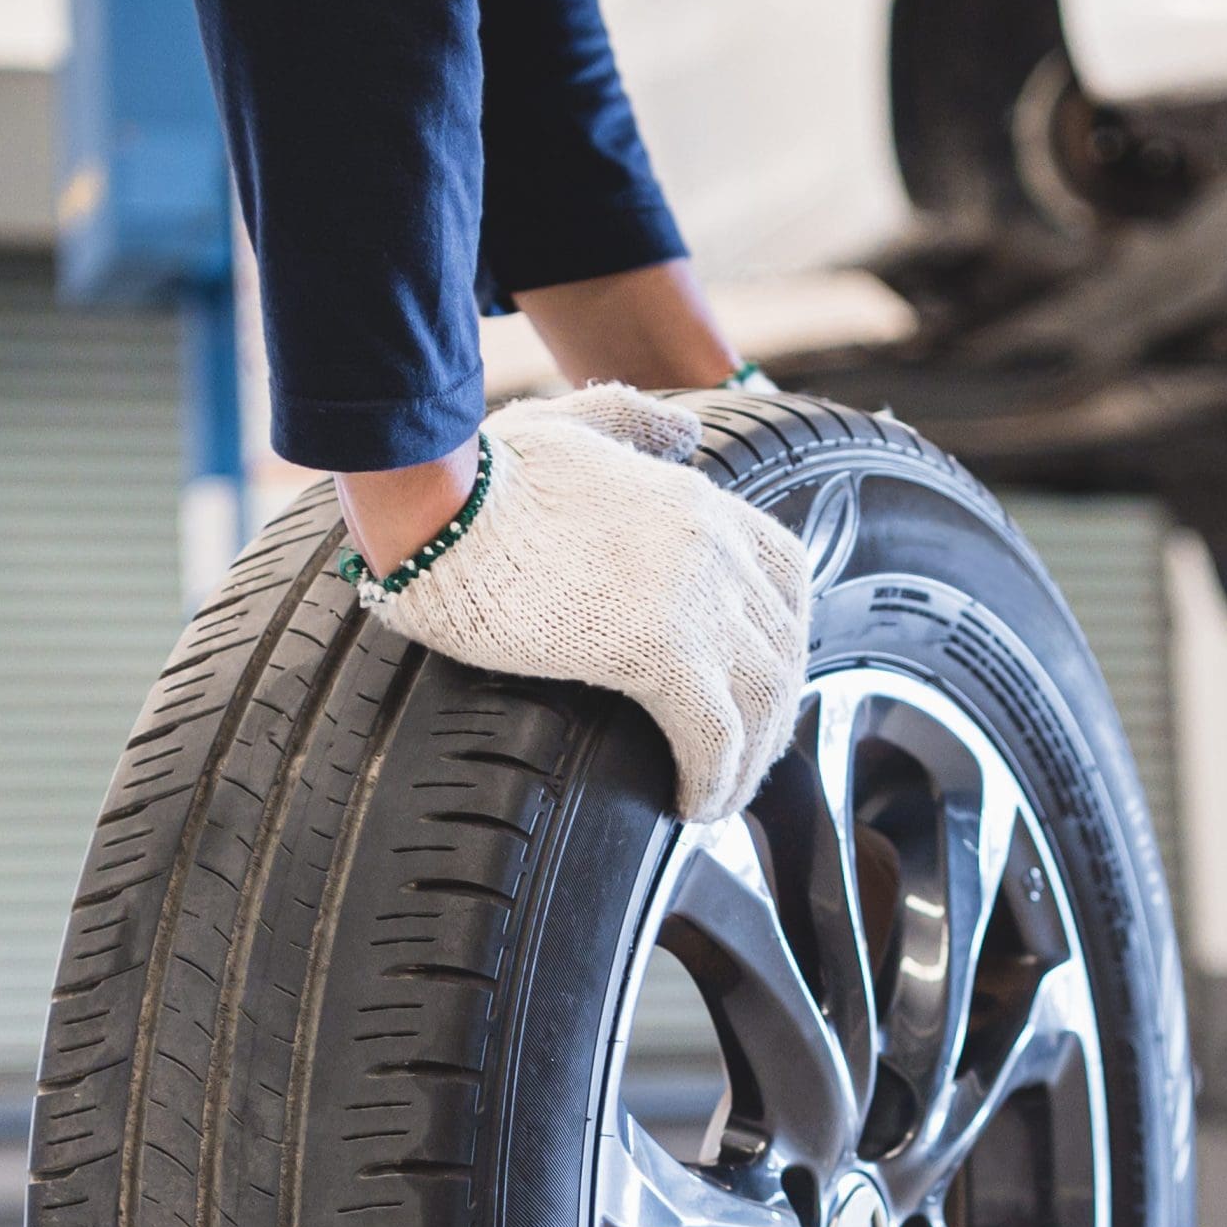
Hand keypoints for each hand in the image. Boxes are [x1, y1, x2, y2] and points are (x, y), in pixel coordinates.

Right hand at [364, 385, 810, 823]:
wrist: (440, 507)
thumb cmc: (480, 473)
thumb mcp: (570, 423)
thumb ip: (633, 419)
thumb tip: (684, 429)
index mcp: (700, 500)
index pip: (786, 574)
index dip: (782, 636)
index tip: (759, 682)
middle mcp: (715, 547)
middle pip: (783, 647)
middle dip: (771, 713)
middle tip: (741, 761)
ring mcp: (697, 599)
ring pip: (763, 701)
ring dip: (747, 763)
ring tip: (716, 800)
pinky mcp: (661, 651)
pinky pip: (716, 737)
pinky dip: (714, 781)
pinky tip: (691, 807)